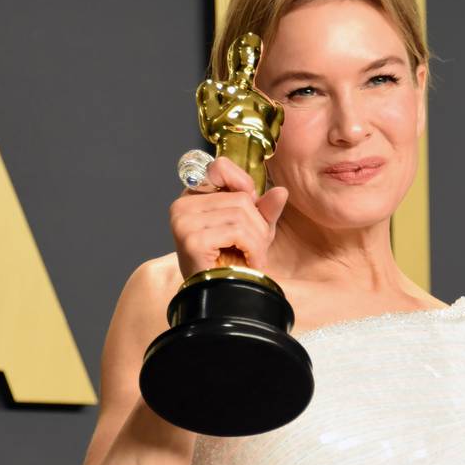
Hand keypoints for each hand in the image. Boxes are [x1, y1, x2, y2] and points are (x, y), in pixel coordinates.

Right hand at [169, 156, 287, 280]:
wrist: (221, 298)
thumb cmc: (231, 264)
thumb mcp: (253, 230)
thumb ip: (265, 209)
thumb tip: (281, 191)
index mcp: (192, 197)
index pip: (220, 167)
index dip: (244, 184)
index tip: (252, 209)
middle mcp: (182, 205)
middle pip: (239, 198)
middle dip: (258, 225)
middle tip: (255, 248)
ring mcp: (183, 221)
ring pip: (241, 214)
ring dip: (257, 240)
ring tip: (252, 258)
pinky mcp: (191, 239)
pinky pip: (237, 231)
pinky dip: (252, 249)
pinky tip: (248, 262)